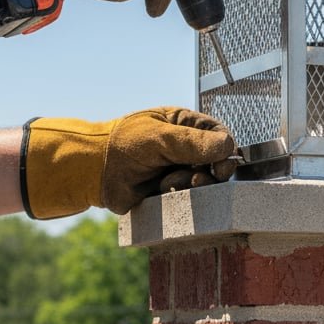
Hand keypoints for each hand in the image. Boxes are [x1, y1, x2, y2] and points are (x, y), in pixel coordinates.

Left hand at [20, 108, 236, 218]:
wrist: (96, 170)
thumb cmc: (125, 144)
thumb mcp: (160, 137)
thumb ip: (193, 142)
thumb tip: (228, 146)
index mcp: (185, 125)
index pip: (219, 136)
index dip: (225, 152)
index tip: (221, 167)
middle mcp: (186, 148)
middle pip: (216, 163)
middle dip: (208, 173)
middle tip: (196, 180)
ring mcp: (179, 170)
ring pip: (204, 183)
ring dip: (191, 186)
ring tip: (167, 184)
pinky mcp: (171, 192)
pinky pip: (188, 198)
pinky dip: (179, 196)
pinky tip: (162, 192)